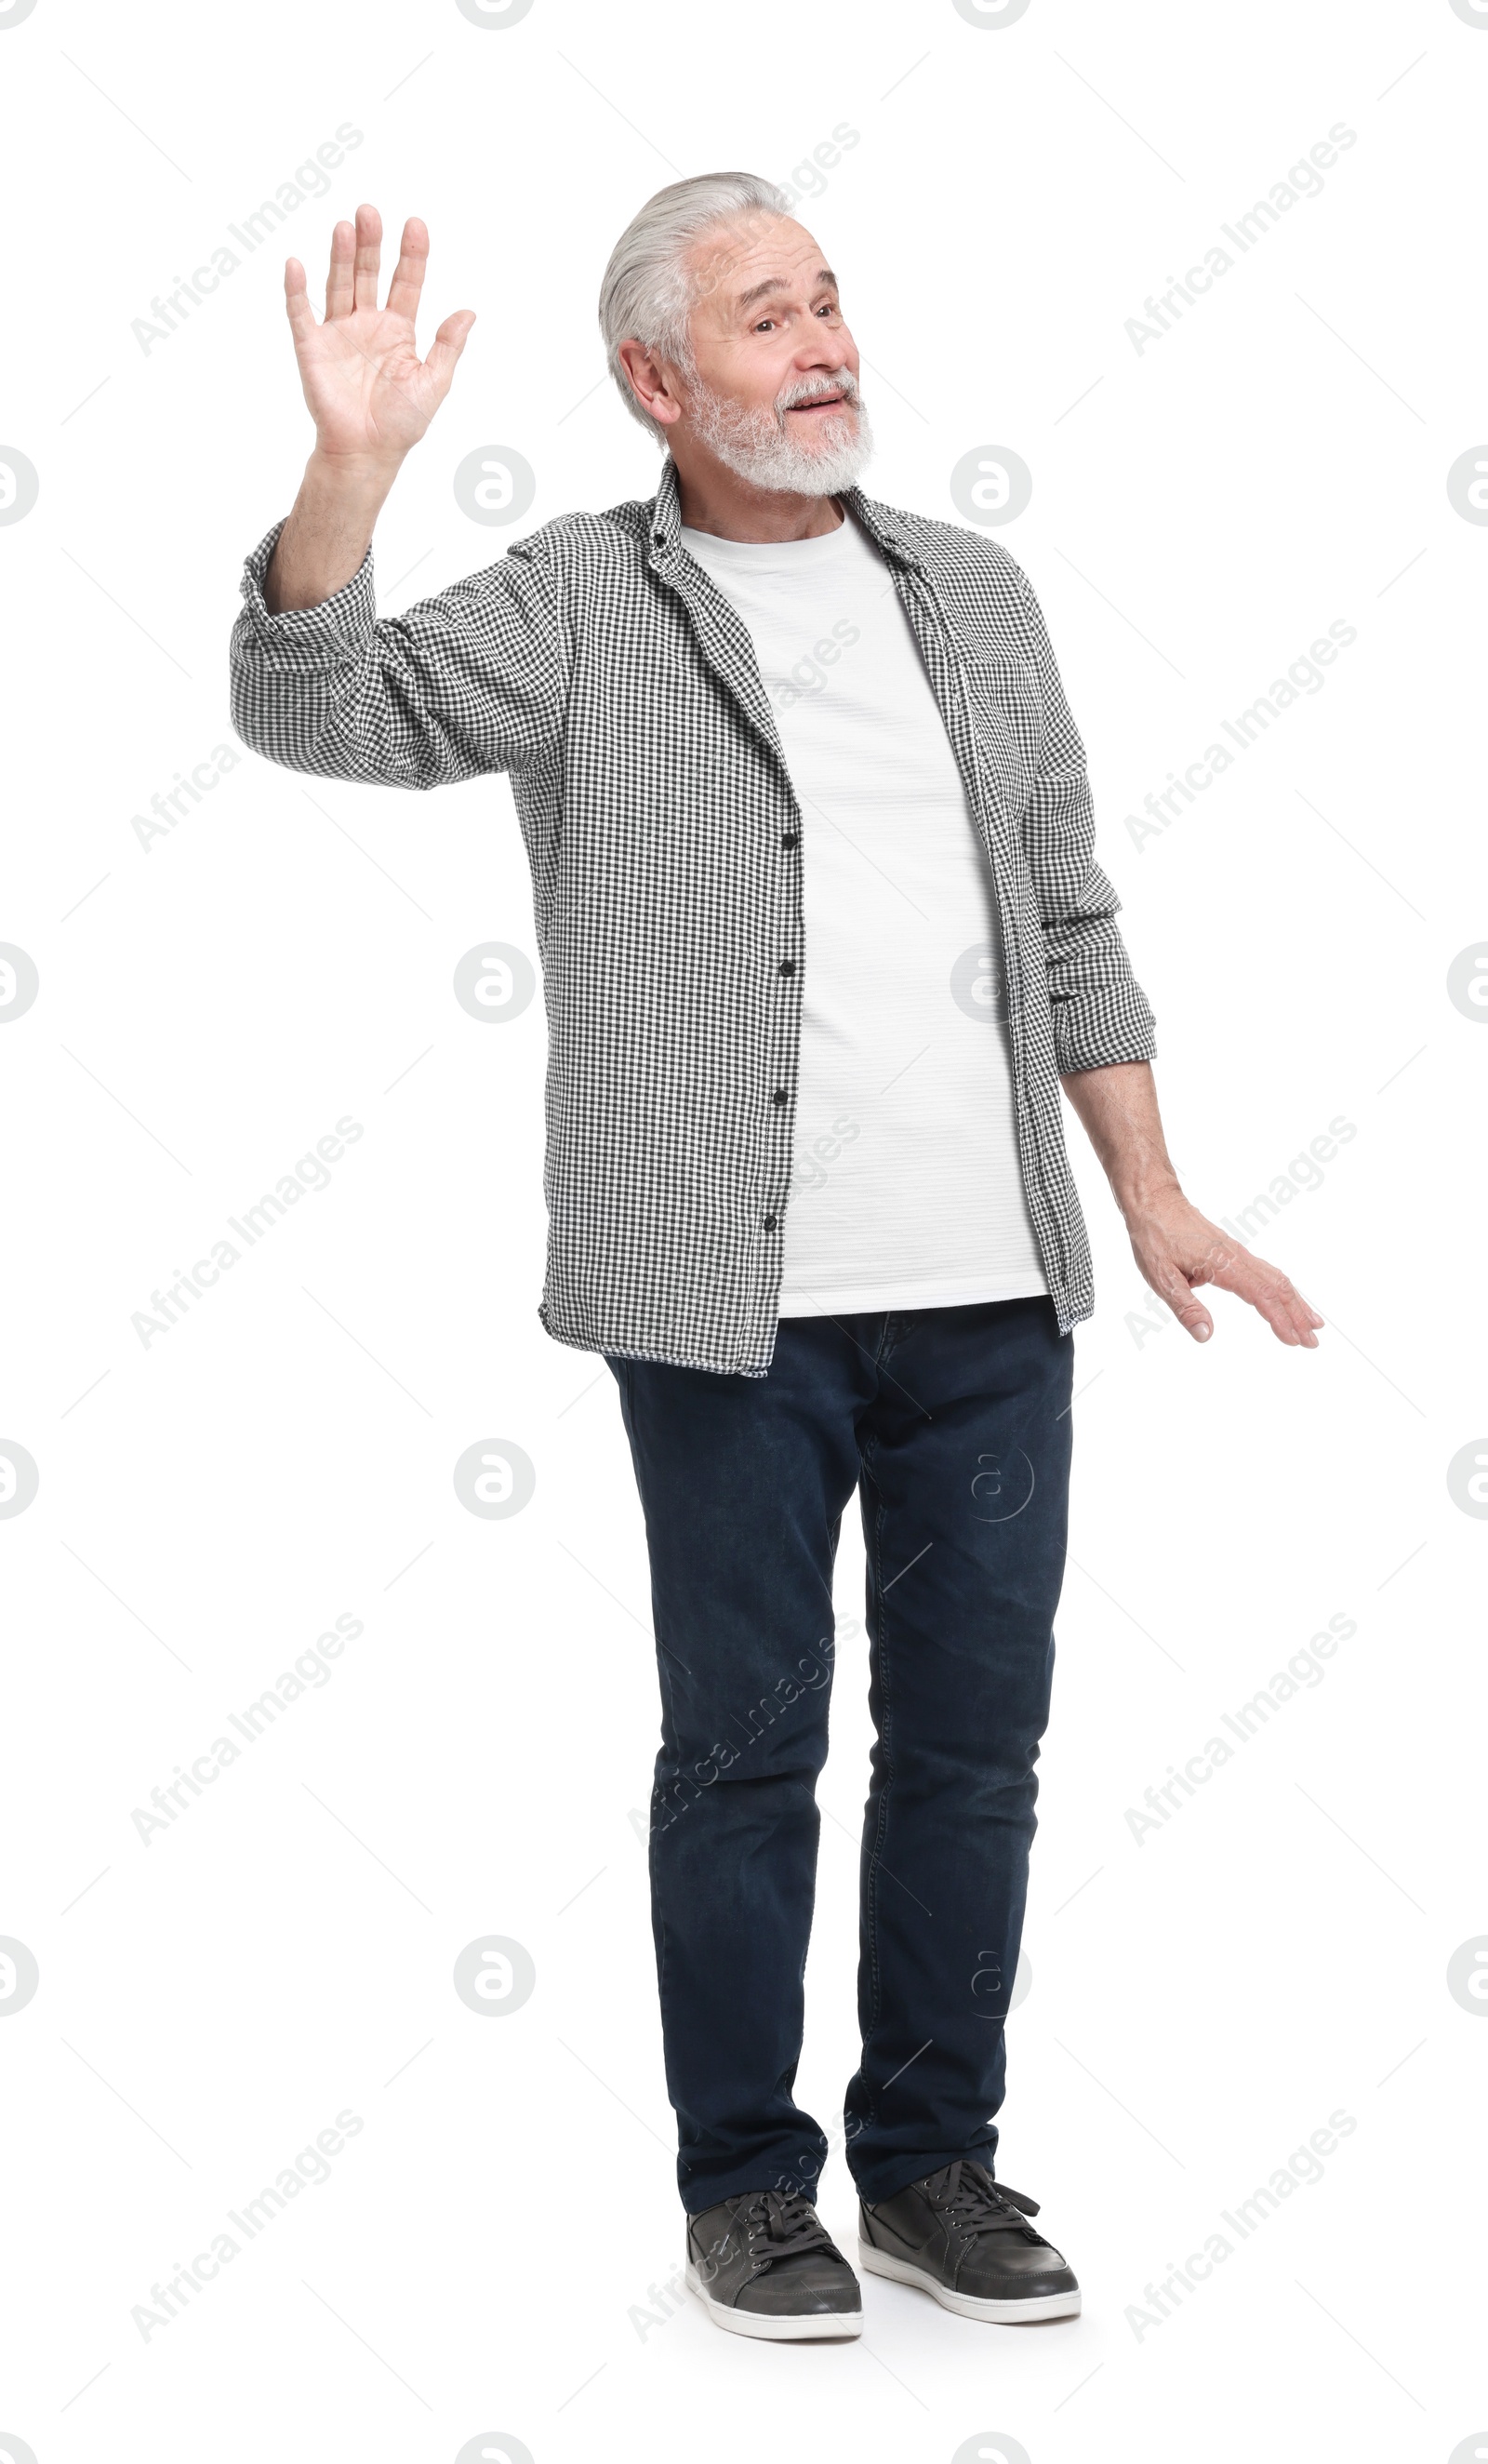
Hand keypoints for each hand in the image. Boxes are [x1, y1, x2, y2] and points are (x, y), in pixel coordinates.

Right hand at [284, 203, 474, 468]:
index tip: (416, 225)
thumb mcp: (435, 382)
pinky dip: (297, 290)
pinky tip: (296, 265)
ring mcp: (339, 332)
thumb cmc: (401, 423)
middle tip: (370, 212)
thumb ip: (448, 346)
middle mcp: (367, 323)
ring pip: (339, 284)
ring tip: (345, 227)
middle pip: (369, 273)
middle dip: (371, 244)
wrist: (367, 453)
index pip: (406, 281)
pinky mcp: (312, 347)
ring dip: (342, 256)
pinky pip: (301, 313)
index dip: (412, 254)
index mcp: (398, 329)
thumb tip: (468, 312)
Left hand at [1126, 1184, 1323, 1347]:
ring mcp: (1238, 1253)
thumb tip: (1206, 1336)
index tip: (1294, 1341)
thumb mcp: (1161, 1277)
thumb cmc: (1155, 1238)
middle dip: (1298, 1315)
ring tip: (1312, 1324)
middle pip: (1278, 1287)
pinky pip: (1267, 1271)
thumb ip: (1185, 1307)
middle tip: (1313, 1342)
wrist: (1154, 1202)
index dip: (1279, 1319)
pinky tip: (1287, 1299)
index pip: (1261, 1296)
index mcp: (1222, 1265)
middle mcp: (1237, 1257)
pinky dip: (1283, 1288)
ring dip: (1296, 1302)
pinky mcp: (1234, 1252)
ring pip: (1277, 1277)